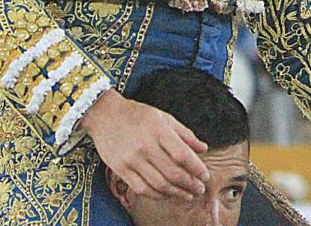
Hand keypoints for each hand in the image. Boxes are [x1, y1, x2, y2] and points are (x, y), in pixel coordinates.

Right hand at [81, 89, 209, 200]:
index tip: (205, 176)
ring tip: (187, 195)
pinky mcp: (120, 170)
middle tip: (200, 189)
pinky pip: (141, 188)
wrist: (105, 115)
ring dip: (176, 193)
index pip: (182, 155)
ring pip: (158, 184)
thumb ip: (184, 134)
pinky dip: (156, 195)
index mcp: (159, 131)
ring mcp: (131, 160)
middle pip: (172, 173)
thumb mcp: (164, 117)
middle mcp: (145, 146)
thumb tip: (203, 148)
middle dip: (190, 184)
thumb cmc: (137, 114)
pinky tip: (167, 195)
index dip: (196, 168)